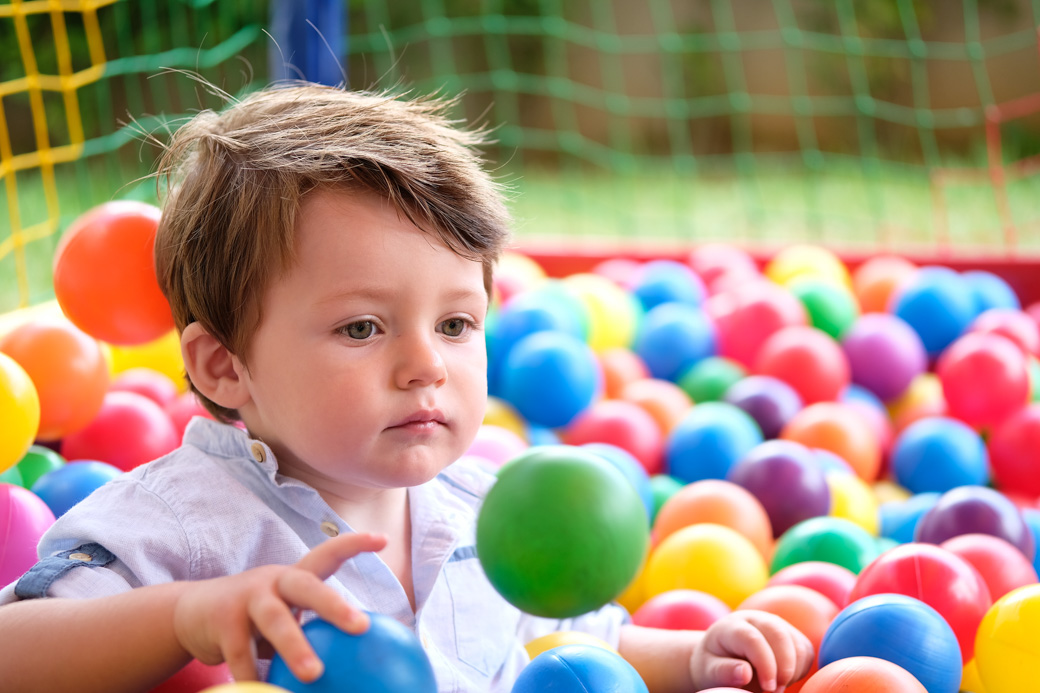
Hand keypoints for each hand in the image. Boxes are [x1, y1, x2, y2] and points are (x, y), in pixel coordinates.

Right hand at [172, 532, 386, 682]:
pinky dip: (252, 675)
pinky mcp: (221, 621)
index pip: (327, 555)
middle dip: (334, 604)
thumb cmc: (251, 620)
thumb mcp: (282, 619)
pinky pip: (240, 653)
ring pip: (275, 620)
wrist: (188, 614)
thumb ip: (311, 632)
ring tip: (314, 675)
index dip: (353, 545)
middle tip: (361, 627)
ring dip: (295, 647)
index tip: (383, 540)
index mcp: (293, 578)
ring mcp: (246, 598)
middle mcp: (272, 581)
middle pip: (307, 585)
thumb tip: (359, 662)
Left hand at [689, 610, 813, 692]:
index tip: (768, 688)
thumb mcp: (709, 671)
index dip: (765, 664)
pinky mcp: (790, 634)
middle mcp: (755, 619)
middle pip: (779, 634)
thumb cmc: (713, 666)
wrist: (720, 657)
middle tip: (776, 691)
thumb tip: (745, 672)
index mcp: (732, 626)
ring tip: (776, 688)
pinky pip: (805, 650)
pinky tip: (784, 680)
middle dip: (784, 666)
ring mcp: (775, 624)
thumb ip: (724, 672)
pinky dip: (801, 669)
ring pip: (796, 643)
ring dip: (793, 670)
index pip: (753, 639)